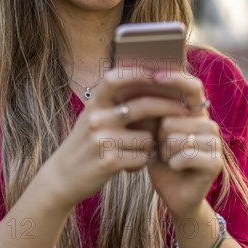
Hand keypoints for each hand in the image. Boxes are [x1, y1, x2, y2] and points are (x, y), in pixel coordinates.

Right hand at [42, 68, 187, 210]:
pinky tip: (128, 164)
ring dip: (148, 145)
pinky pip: (142, 157)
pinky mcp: (110, 162)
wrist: (63, 176)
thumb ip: (114, 105)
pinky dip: (141, 161)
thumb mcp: (93, 118)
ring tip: (134, 150)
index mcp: (94, 104)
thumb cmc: (85, 144)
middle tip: (183, 109)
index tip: (158, 71)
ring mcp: (102, 140)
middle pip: (142, 106)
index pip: (114, 78)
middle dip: (167, 107)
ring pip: (146, 137)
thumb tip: (149, 88)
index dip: (136, 72)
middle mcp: (97, 118)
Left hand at [147, 69, 222, 218]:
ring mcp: (215, 142)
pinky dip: (174, 163)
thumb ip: (149, 107)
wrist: (171, 191)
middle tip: (163, 145)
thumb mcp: (150, 129)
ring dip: (166, 150)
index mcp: (193, 111)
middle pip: (174, 116)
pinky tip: (176, 167)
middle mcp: (207, 123)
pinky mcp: (216, 162)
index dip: (175, 78)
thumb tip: (132, 81)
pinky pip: (186, 154)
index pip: (192, 85)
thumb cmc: (157, 155)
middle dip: (160, 133)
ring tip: (169, 157)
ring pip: (179, 136)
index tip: (154, 74)